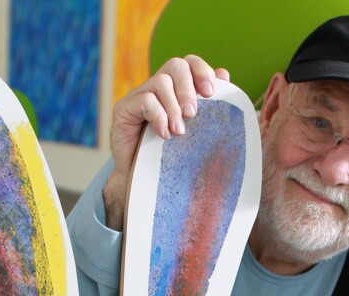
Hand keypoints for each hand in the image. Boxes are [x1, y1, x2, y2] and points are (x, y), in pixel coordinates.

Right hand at [103, 55, 229, 230]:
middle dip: (188, 88)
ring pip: (160, 82)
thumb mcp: (197, 130)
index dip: (202, 71)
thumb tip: (224, 73)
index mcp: (177, 88)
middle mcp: (157, 87)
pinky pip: (144, 100)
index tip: (210, 93)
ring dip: (174, 107)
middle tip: (193, 114)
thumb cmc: (173, 154)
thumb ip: (210, 104)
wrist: (143, 179)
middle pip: (175, 65)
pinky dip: (158, 117)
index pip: (189, 63)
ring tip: (179, 131)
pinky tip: (163, 135)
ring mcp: (139, 95)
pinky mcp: (124, 109)